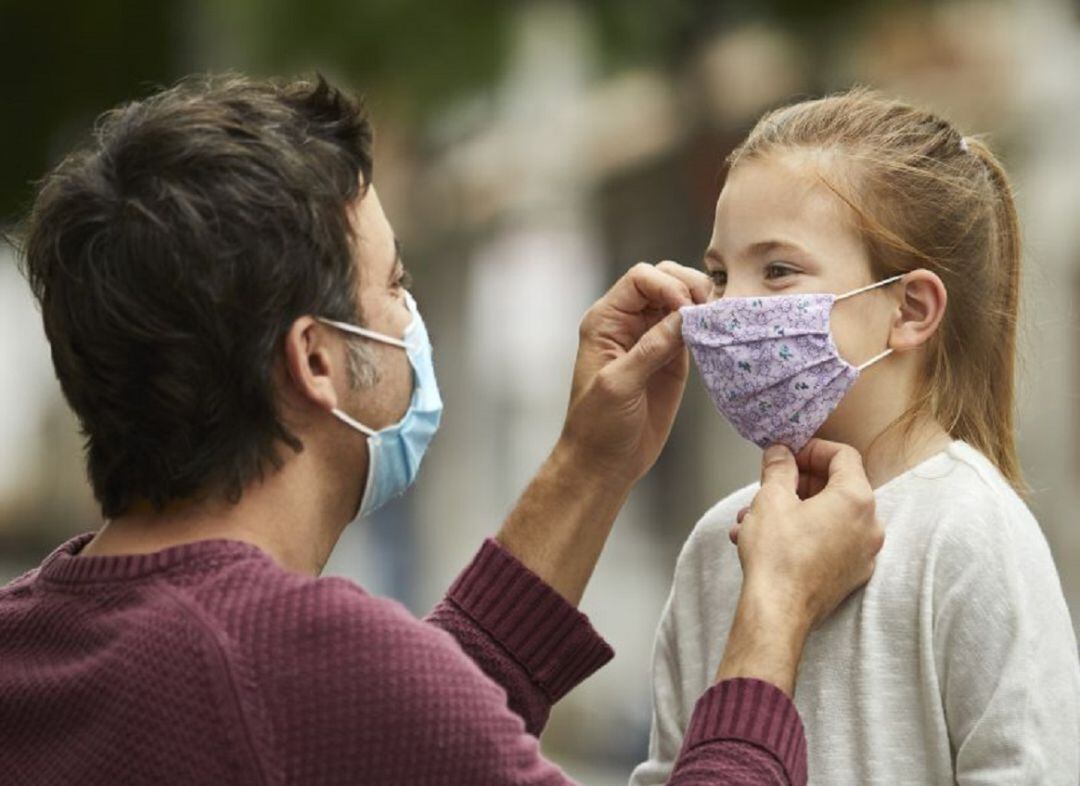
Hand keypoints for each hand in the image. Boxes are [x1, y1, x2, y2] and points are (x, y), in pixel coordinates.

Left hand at [558, 261, 710, 487]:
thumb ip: (650, 349)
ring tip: (715, 319)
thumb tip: (683, 316)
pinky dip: (706, 327)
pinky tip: (716, 334)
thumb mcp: (619, 385)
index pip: (640, 279)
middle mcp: (628, 324)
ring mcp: (652, 339)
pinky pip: (691, 329)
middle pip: (663, 281)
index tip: (684, 307)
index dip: (666, 284)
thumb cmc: (598, 426)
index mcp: (605, 321)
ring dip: (700, 304)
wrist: (605, 462)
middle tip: (706, 308)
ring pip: (681, 301)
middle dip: (687, 286)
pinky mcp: (672, 358)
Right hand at [715, 440, 883, 694]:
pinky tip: (770, 540)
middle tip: (772, 484)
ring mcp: (864, 554)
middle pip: (839, 486)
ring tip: (757, 518)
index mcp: (856, 499)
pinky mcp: (852, 575)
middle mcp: (869, 526)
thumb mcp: (770, 499)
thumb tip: (780, 453)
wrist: (777, 613)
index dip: (813, 450)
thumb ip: (779, 467)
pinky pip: (831, 542)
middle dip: (800, 482)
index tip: (789, 455)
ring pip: (830, 517)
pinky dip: (806, 534)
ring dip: (796, 510)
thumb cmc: (777, 557)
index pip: (843, 456)